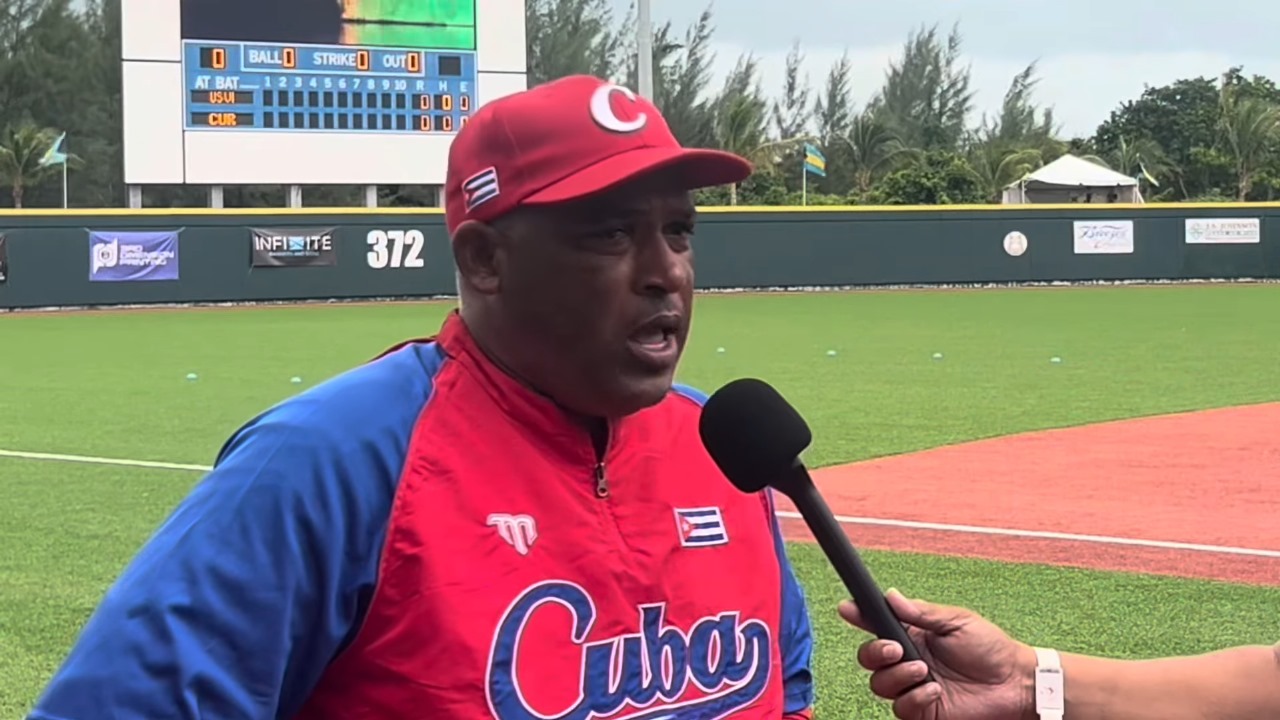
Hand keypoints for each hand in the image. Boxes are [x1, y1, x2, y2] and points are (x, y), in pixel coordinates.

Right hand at [840, 590, 1036, 719]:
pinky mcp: (923, 711)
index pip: (877, 624)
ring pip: (879, 684)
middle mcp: (908, 660)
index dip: (859, 616)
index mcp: (913, 635)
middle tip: (896, 648)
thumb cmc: (991, 648)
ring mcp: (913, 686)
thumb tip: (891, 595)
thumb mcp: (958, 621)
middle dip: (874, 652)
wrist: (1015, 684)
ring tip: (923, 670)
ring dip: (897, 676)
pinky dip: (914, 698)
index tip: (847, 609)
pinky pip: (901, 707)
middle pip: (868, 658)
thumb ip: (923, 612)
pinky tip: (935, 690)